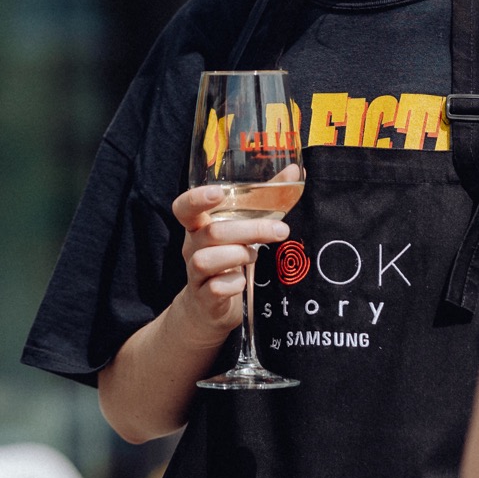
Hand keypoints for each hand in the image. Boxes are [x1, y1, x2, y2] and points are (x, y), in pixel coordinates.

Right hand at [168, 184, 289, 344]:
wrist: (209, 306)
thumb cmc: (230, 257)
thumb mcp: (244, 227)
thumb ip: (266, 199)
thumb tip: (295, 170)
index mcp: (198, 226)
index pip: (183, 207)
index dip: (196, 199)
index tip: (218, 193)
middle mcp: (192, 247)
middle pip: (211, 232)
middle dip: (249, 229)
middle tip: (280, 230)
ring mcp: (195, 273)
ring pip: (207, 259)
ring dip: (238, 254)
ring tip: (256, 255)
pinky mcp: (204, 297)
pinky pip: (215, 288)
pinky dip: (234, 283)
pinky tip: (244, 281)